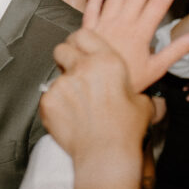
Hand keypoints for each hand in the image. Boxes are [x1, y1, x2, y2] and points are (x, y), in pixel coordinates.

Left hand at [41, 28, 154, 160]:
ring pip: (55, 77)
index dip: (79, 41)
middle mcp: (82, 68)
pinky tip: (69, 117)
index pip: (83, 35)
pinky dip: (55, 105)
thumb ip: (128, 88)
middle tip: (73, 72)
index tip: (79, 48)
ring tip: (77, 106)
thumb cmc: (125, 129)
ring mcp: (62, 84)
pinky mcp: (48, 101)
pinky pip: (48, 97)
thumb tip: (129, 91)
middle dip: (65, 57)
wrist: (105, 153)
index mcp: (107, 61)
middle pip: (61, 49)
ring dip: (63, 86)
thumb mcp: (140, 101)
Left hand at [81, 0, 188, 92]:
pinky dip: (94, 1)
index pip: (158, 4)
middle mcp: (120, 25)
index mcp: (139, 33)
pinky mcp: (86, 32)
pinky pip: (89, 12)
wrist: (95, 89)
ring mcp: (102, 27)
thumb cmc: (127, 80)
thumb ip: (177, 50)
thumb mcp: (156, 68)